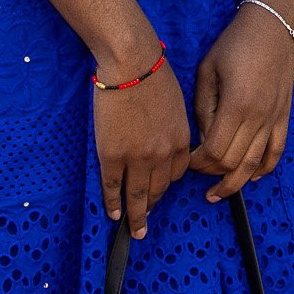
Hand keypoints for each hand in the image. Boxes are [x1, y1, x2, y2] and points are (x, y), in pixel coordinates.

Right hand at [91, 38, 194, 238]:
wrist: (131, 64)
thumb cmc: (153, 74)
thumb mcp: (176, 102)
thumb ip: (172, 125)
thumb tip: (163, 136)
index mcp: (181, 140)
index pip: (177, 173)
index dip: (167, 183)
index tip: (160, 189)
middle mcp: (163, 155)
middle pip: (159, 189)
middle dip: (153, 206)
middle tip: (147, 220)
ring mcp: (137, 157)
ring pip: (137, 195)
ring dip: (137, 216)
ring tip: (135, 229)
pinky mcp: (112, 155)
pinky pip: (112, 186)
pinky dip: (113, 203)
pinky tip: (114, 214)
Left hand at [189, 5, 293, 201]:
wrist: (272, 26)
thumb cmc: (235, 44)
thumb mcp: (207, 71)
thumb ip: (203, 108)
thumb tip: (202, 137)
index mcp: (236, 105)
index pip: (214, 150)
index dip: (197, 163)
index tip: (186, 162)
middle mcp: (259, 117)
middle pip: (232, 162)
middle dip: (211, 173)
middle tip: (197, 173)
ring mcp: (275, 118)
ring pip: (255, 164)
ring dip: (235, 181)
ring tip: (219, 192)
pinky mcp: (284, 116)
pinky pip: (276, 151)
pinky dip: (264, 169)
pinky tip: (251, 177)